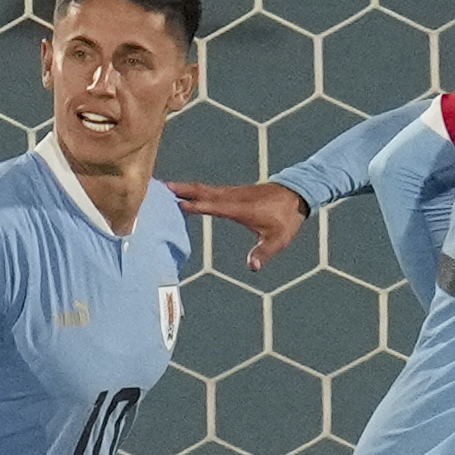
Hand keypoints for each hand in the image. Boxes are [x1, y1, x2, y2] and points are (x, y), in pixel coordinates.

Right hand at [170, 181, 307, 269]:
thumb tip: (253, 267)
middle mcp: (233, 197)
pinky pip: (209, 189)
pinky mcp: (233, 192)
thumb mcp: (278, 239)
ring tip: (163, 187)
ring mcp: (232, 192)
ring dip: (184, 187)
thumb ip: (264, 252)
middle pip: (203, 191)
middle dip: (181, 190)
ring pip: (204, 188)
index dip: (196, 205)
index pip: (214, 206)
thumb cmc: (287, 219)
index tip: (177, 204)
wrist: (296, 195)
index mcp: (240, 208)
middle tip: (158, 187)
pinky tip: (186, 192)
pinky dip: (195, 189)